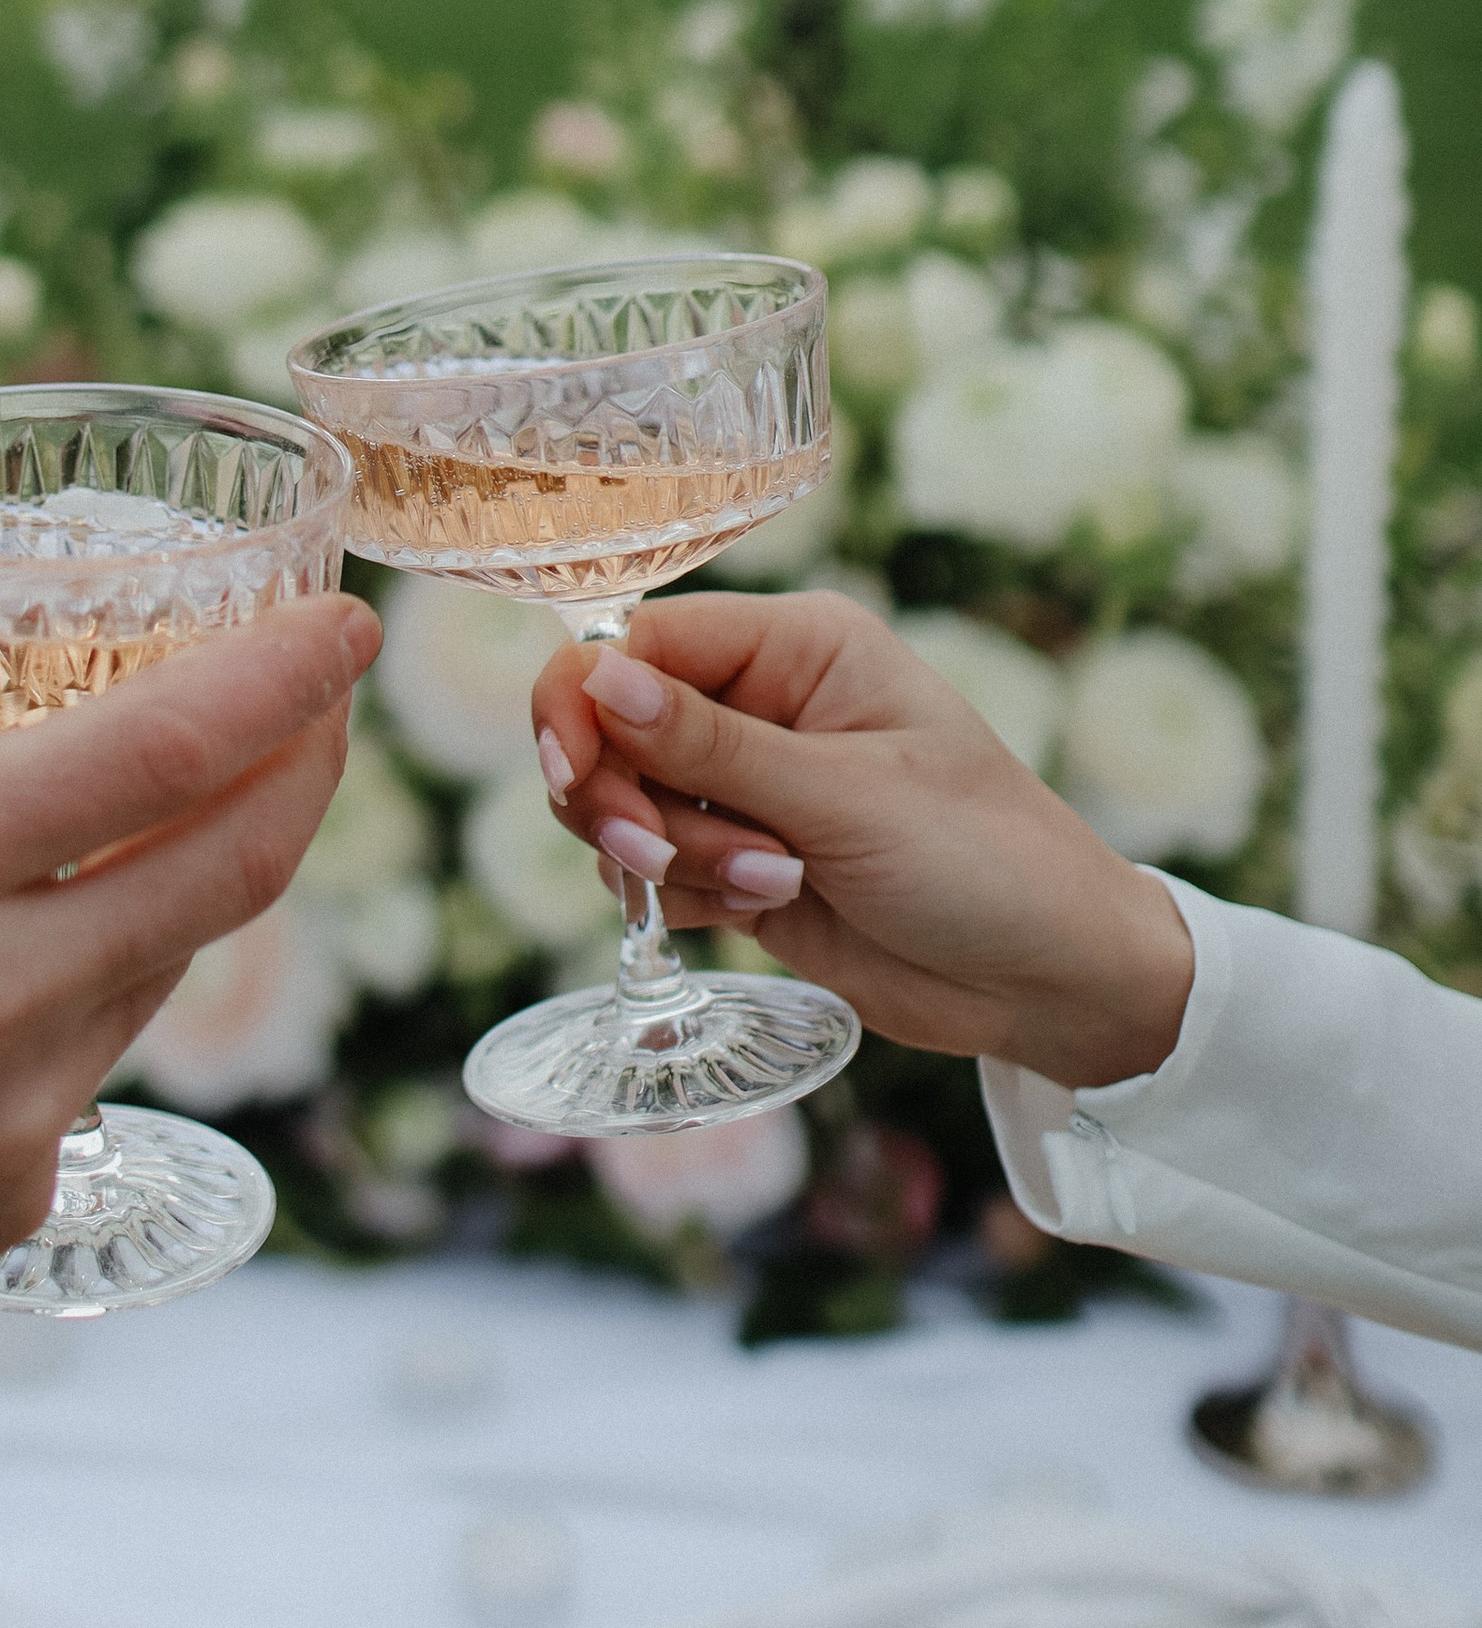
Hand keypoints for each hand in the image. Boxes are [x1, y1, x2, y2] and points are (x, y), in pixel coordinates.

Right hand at [0, 520, 376, 1353]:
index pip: (162, 756)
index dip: (283, 681)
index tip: (345, 620)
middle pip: (232, 868)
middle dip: (307, 765)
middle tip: (326, 693)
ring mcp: (8, 1115)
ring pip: (167, 964)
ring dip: (196, 874)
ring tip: (186, 796)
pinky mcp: (2, 1202)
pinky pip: (91, 1066)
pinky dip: (89, 989)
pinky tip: (39, 950)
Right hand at [533, 591, 1193, 1090]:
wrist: (1052, 983)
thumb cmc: (985, 861)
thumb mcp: (849, 798)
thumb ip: (712, 747)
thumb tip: (595, 677)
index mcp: (795, 646)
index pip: (638, 644)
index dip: (584, 702)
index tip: (574, 775)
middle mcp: (759, 703)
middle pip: (610, 725)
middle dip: (620, 797)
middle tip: (657, 858)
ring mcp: (746, 788)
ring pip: (623, 804)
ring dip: (670, 858)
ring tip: (773, 883)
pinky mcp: (740, 864)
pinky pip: (653, 871)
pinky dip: (684, 899)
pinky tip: (770, 908)